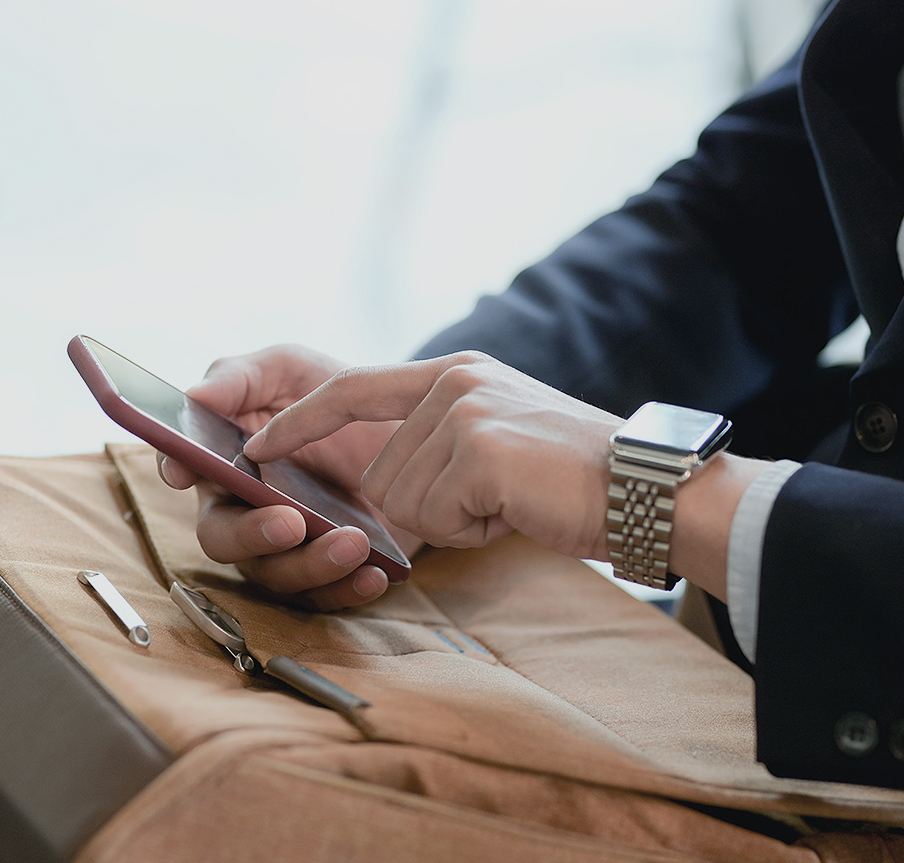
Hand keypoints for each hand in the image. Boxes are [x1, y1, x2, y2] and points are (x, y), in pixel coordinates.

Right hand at [158, 344, 412, 609]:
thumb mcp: (289, 369)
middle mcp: (246, 508)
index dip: (177, 470)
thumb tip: (194, 396)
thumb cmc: (332, 394)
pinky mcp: (330, 568)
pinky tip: (374, 575)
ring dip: (312, 565)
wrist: (408, 425)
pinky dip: (349, 589)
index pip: (186, 469)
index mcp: (226, 458)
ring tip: (355, 542)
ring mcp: (287, 545)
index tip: (185, 473)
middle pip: (223, 538)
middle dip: (252, 535)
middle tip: (292, 522)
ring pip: (278, 574)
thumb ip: (239, 378)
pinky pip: (327, 595)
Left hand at [244, 351, 623, 560]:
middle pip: (380, 473)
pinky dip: (472, 530)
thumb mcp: (501, 435)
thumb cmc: (573, 476)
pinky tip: (516, 509)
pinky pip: (434, 517)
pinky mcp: (479, 450)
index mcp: (457, 373)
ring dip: (451, 520)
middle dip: (428, 506)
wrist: (643, 486)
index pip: (353, 386)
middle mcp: (455, 384)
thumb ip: (442, 440)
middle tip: (495, 497)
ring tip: (509, 499)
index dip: (301, 418)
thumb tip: (386, 484)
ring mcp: (465, 412)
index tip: (259, 442)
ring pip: (402, 500)